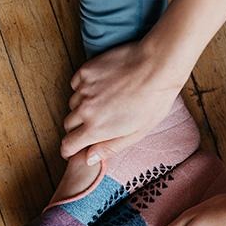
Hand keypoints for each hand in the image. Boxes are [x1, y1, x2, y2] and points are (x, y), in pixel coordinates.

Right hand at [62, 40, 190, 163]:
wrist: (157, 67)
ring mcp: (84, 89)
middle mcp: (85, 109)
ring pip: (73, 104)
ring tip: (104, 103)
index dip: (69, 150)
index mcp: (96, 128)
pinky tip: (102, 86)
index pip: (68, 145)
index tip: (72, 150)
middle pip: (68, 125)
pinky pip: (76, 84)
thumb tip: (89, 158)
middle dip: (77, 129)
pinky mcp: (86, 71)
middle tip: (95, 125)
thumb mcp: (137, 133)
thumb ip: (110, 147)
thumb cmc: (153, 101)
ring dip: (82, 107)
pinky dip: (84, 88)